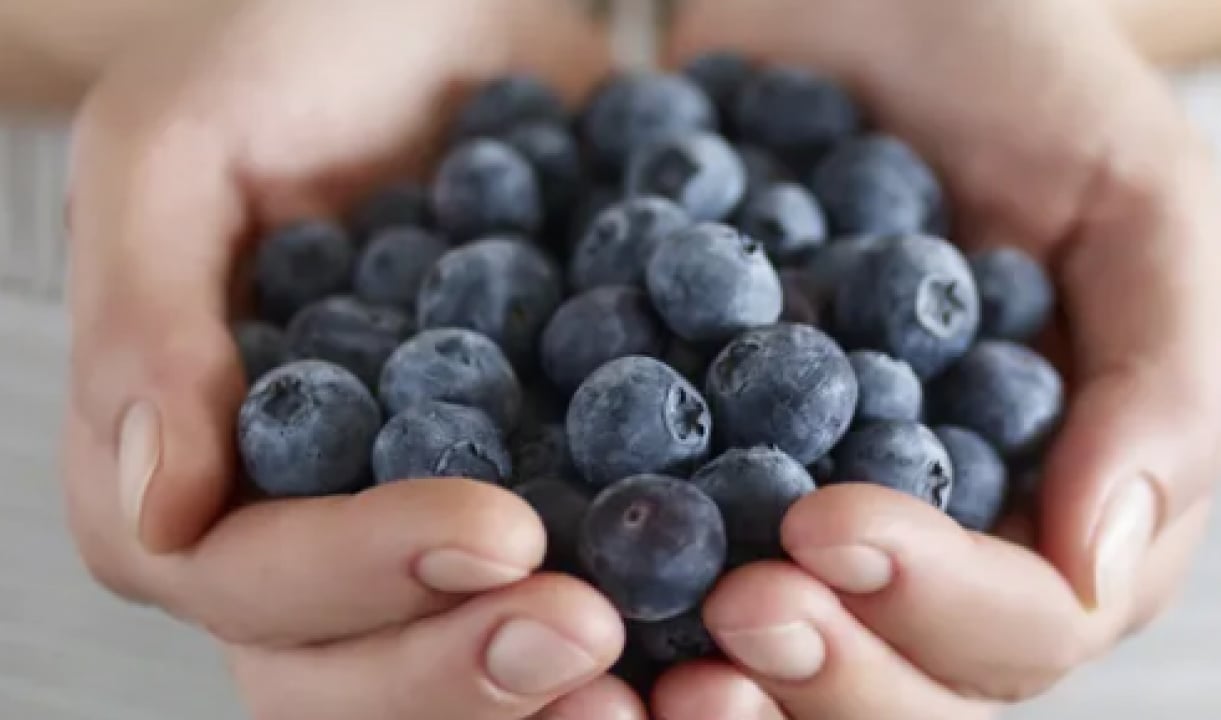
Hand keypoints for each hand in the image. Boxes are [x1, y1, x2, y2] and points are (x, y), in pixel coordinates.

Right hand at [62, 1, 644, 716]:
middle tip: (593, 629)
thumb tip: (159, 509)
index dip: (366, 577)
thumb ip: (145, 317)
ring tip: (674, 672)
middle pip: (354, 674)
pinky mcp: (540, 484)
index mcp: (197, 469)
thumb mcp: (181, 141)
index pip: (251, 579)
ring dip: (563, 689)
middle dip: (469, 668)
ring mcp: (426, 521)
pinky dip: (656, 623)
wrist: (436, 24)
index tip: (497, 533)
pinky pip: (583, 578)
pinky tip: (733, 615)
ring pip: (466, 658)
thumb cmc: (287, 55)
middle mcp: (307, 530)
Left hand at [657, 0, 1220, 716]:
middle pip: (898, 675)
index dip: (935, 606)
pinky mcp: (706, 461)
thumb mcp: (1133, 196)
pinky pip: (668, 553)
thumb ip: (1158, 379)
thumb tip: (1099, 559)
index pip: (1023, 619)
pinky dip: (621, 589)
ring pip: (780, 652)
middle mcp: (937, 533)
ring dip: (716, 672)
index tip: (833, 530)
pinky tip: (560, 580)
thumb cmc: (1019, 77)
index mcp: (1058, 499)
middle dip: (822, 665)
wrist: (857, 2)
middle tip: (736, 612)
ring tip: (636, 644)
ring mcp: (812, 503)